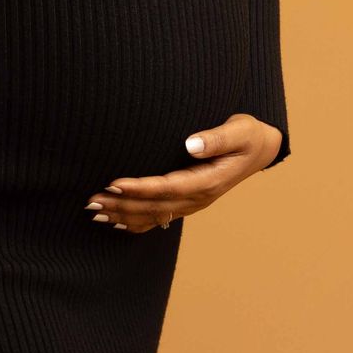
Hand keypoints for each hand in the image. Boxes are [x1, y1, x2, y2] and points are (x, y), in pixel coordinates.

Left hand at [84, 114, 284, 231]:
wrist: (261, 149)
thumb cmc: (249, 135)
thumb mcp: (240, 131)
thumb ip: (217, 137)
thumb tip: (192, 144)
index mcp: (208, 182)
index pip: (167, 187)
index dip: (139, 188)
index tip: (113, 183)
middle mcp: (198, 198)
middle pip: (154, 206)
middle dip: (121, 204)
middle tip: (91, 200)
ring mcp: (192, 204)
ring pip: (153, 216)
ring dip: (123, 214)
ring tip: (95, 211)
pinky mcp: (188, 203)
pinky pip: (159, 218)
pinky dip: (135, 222)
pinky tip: (115, 222)